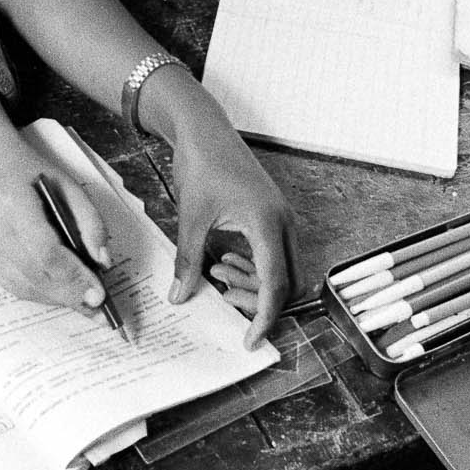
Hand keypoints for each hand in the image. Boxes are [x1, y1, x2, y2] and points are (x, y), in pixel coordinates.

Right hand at [0, 165, 115, 318]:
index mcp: (13, 204)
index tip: (99, 293)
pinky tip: (64, 293)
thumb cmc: (41, 183)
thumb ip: (91, 224)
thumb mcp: (74, 190)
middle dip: (70, 293)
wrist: (4, 177)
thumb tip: (102, 263)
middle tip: (98, 307)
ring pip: (27, 287)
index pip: (44, 249)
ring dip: (59, 298)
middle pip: (36, 274)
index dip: (72, 275)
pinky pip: (18, 289)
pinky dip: (45, 295)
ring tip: (86, 304)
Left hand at [168, 120, 295, 347]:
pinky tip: (224, 262)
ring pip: (283, 270)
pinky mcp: (273, 215)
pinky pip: (275, 254)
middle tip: (225, 300)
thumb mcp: (191, 218)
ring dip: (255, 283)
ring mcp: (281, 218)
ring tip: (217, 276)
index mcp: (268, 223)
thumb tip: (181, 297)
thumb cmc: (202, 164)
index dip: (265, 317)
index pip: (276, 284)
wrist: (204, 128)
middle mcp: (283, 222)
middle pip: (288, 283)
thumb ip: (188, 261)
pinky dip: (255, 267)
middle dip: (260, 301)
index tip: (251, 341)